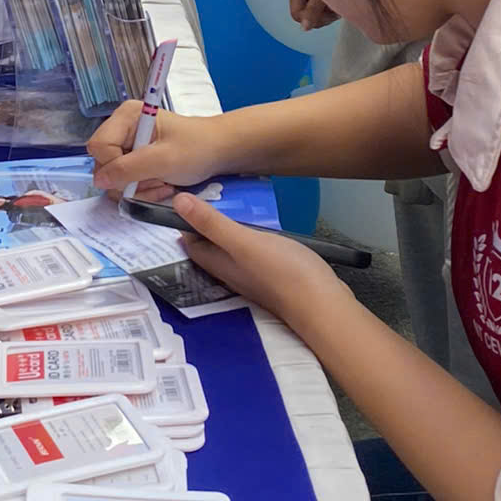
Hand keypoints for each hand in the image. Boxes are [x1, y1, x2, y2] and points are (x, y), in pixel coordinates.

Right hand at [88, 101, 227, 200]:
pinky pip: (126, 181)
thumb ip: (128, 169)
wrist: (219, 151)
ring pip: (114, 177)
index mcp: (126, 116)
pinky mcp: (134, 159)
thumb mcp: (163, 160)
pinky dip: (144, 188)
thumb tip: (99, 180)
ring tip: (163, 183)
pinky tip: (162, 184)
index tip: (140, 173)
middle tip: (157, 180)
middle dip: (129, 180)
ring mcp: (128, 145)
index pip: (98, 147)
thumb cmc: (197, 149)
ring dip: (139, 187)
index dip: (114, 166)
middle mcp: (122, 128)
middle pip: (103, 164)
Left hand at [165, 189, 349, 336]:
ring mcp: (252, 275)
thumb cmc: (282, 272)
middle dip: (203, 225)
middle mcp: (231, 272)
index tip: (183, 197)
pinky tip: (258, 228)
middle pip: (209, 248)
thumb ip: (212, 223)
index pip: (191, 243)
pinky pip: (252, 253)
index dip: (183, 222)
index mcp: (219, 264)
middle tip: (205, 196)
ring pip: (230, 251)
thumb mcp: (243, 241)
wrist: (321, 304)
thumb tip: (178, 202)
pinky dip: (248, 238)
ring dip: (226, 231)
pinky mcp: (272, 274)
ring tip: (229, 207)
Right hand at [289, 0, 338, 31]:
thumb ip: (313, 9)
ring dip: (331, 12)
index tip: (327, 13)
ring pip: (318, 15)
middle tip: (337, 5)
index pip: (296, 14)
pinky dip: (335, 7)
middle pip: (307, 16)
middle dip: (323, 16)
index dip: (310, 18)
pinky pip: (326, 9)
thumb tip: (304, 28)